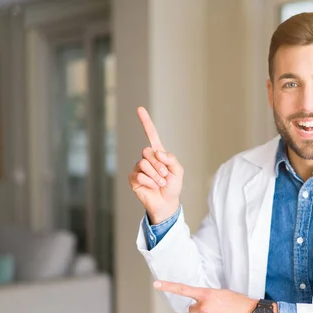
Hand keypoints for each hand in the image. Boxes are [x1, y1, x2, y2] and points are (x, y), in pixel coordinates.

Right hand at [128, 107, 183, 223]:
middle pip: (147, 152)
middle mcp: (147, 159)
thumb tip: (158, 153)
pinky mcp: (133, 179)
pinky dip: (150, 182)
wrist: (167, 203)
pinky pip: (140, 175)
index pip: (151, 135)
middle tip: (164, 175)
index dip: (145, 122)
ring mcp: (139, 168)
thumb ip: (171, 159)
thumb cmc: (173, 186)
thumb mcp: (178, 171)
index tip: (139, 109)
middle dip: (159, 165)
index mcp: (158, 154)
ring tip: (160, 183)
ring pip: (143, 164)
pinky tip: (153, 187)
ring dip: (155, 175)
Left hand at [153, 280, 258, 312]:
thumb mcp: (223, 294)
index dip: (169, 286)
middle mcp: (205, 307)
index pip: (184, 290)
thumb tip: (201, 303)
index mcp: (207, 295)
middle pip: (193, 309)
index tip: (157, 284)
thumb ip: (209, 297)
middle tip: (216, 309)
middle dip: (201, 309)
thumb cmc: (240, 303)